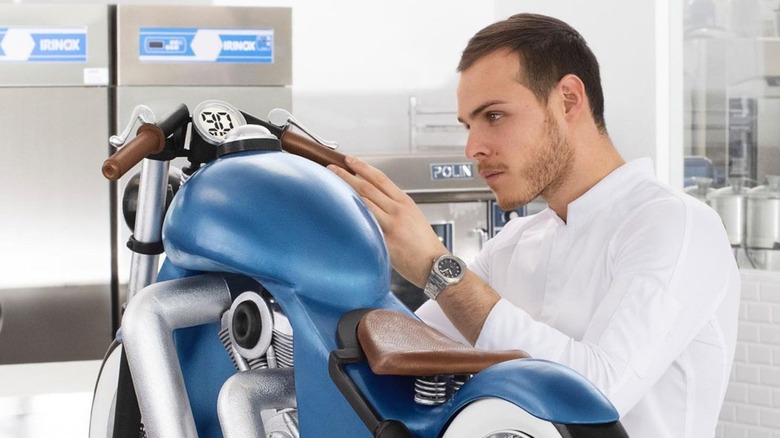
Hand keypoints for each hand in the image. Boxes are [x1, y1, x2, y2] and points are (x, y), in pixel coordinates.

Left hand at [328, 156, 448, 286]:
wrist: (434, 265)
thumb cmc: (425, 245)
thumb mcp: (413, 217)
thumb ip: (395, 207)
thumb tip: (376, 200)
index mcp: (405, 202)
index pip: (381, 178)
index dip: (363, 167)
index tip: (350, 160)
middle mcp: (398, 210)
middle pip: (368, 187)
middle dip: (347, 174)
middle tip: (333, 168)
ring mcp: (391, 224)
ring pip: (364, 202)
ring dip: (345, 191)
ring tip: (331, 185)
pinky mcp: (385, 240)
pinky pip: (365, 225)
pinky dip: (352, 216)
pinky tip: (340, 211)